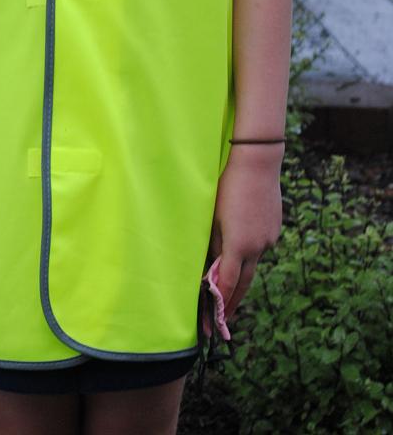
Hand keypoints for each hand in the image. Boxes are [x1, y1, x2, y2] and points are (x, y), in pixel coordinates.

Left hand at [209, 144, 282, 319]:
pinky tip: (241, 245)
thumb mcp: (211, 215)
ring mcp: (269, 238)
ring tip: (228, 287)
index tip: (214, 322)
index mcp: (238, 245)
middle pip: (245, 282)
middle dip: (233, 301)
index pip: (228, 283)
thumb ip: (211, 242)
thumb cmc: (225, 186)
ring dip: (241, 275)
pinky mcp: (275, 228)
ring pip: (253, 262)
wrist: (256, 162)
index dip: (220, 304)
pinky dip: (249, 251)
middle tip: (223, 320)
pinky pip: (260, 245)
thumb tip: (210, 264)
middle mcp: (257, 246)